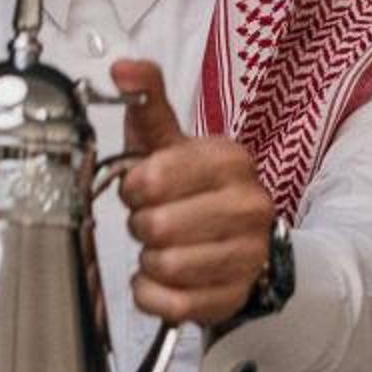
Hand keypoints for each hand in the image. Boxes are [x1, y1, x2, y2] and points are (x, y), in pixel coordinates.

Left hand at [111, 57, 276, 326]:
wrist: (241, 240)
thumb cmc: (194, 188)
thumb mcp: (171, 142)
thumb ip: (147, 103)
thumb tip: (123, 68)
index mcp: (230, 161)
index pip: (154, 177)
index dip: (134, 186)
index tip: (142, 188)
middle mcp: (249, 206)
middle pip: (156, 226)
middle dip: (142, 225)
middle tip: (154, 220)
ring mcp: (248, 255)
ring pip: (165, 266)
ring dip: (150, 260)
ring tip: (163, 247)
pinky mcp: (235, 295)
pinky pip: (173, 303)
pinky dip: (154, 293)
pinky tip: (164, 278)